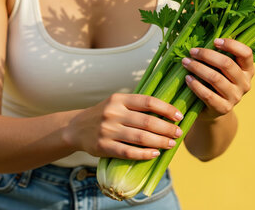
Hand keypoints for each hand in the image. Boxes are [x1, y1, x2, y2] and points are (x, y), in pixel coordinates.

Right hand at [62, 93, 183, 159]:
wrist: (76, 128)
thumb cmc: (104, 115)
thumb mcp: (116, 103)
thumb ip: (136, 106)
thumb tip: (166, 114)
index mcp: (119, 99)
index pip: (148, 101)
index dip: (166, 109)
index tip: (178, 116)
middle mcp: (113, 113)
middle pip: (147, 121)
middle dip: (166, 128)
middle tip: (178, 133)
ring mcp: (107, 130)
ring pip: (140, 137)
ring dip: (159, 142)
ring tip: (171, 144)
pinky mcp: (103, 146)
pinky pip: (128, 152)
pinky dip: (144, 154)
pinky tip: (155, 154)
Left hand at [181, 38, 254, 120]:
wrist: (214, 109)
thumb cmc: (215, 82)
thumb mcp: (221, 69)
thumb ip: (219, 55)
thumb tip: (203, 36)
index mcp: (248, 69)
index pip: (246, 53)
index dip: (231, 44)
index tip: (214, 41)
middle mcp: (245, 83)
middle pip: (227, 64)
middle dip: (207, 55)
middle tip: (192, 51)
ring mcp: (235, 97)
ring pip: (216, 78)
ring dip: (198, 68)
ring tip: (186, 62)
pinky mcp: (224, 108)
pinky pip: (208, 95)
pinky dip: (196, 85)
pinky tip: (187, 78)